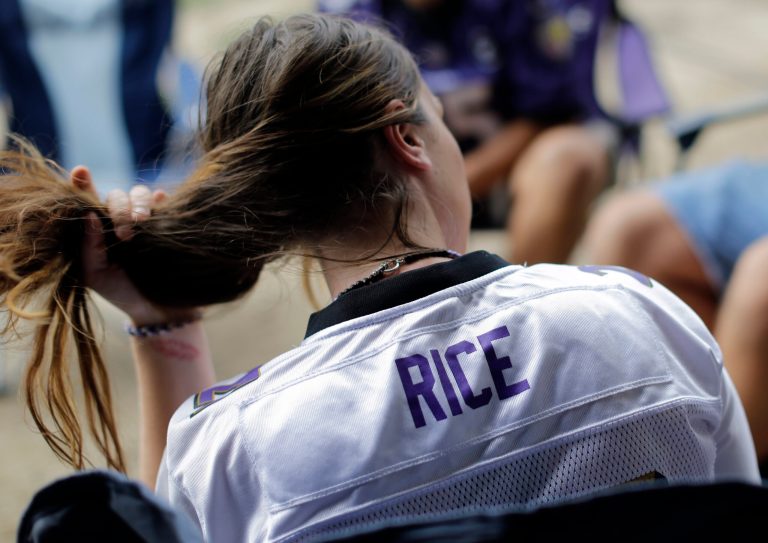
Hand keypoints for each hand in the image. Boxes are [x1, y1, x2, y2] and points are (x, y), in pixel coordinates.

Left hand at [71, 166, 192, 324]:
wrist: (158, 308)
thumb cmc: (121, 292)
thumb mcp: (95, 275)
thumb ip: (88, 247)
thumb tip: (89, 215)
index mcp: (96, 230)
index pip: (86, 201)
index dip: (82, 183)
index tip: (81, 172)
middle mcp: (118, 220)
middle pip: (115, 196)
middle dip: (118, 209)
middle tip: (125, 235)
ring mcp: (143, 220)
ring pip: (139, 193)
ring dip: (139, 203)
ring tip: (142, 223)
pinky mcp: (165, 222)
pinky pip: (162, 201)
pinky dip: (160, 199)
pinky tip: (161, 203)